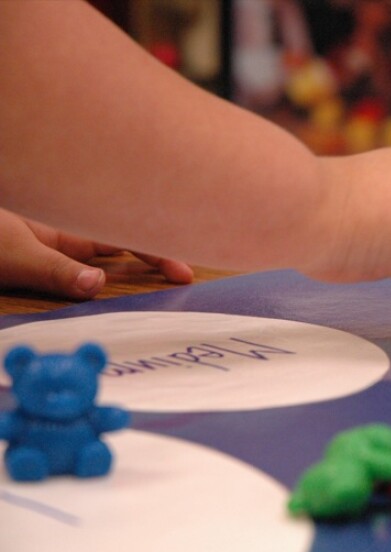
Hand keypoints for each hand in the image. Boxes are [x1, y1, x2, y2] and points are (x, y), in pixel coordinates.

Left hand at [0, 208, 192, 299]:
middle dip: (154, 256)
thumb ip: (54, 269)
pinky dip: (96, 288)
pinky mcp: (39, 267)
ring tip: (163, 288)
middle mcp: (65, 235)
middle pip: (121, 243)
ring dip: (128, 275)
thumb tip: (99, 284)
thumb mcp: (12, 253)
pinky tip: (110, 301)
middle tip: (185, 278)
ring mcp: (53, 251)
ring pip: (102, 262)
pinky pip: (77, 278)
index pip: (124, 232)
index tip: (182, 271)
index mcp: (67, 223)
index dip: (156, 248)